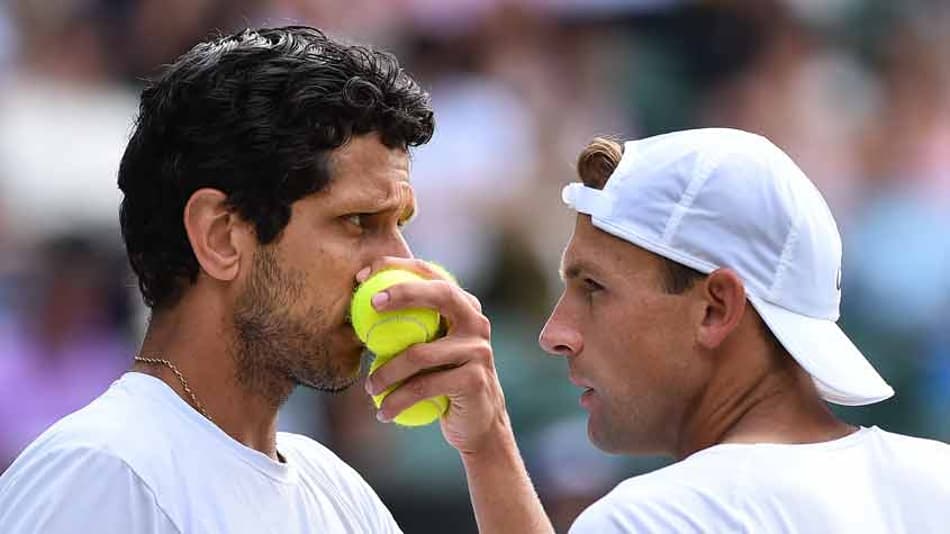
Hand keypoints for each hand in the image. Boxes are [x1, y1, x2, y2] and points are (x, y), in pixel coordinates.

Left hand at [358, 257, 508, 454]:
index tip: (362, 275)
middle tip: (370, 305)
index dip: (397, 267)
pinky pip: (424, 387)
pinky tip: (383, 412)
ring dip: (386, 371)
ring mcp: (479, 350)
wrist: (480, 423)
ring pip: (420, 354)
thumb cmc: (444, 381)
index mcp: (465, 307)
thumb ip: (410, 326)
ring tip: (369, 387)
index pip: (432, 275)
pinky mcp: (475, 379)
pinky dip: (397, 400)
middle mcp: (477, 323)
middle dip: (403, 293)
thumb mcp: (431, 350)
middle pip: (440, 295)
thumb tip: (358, 307)